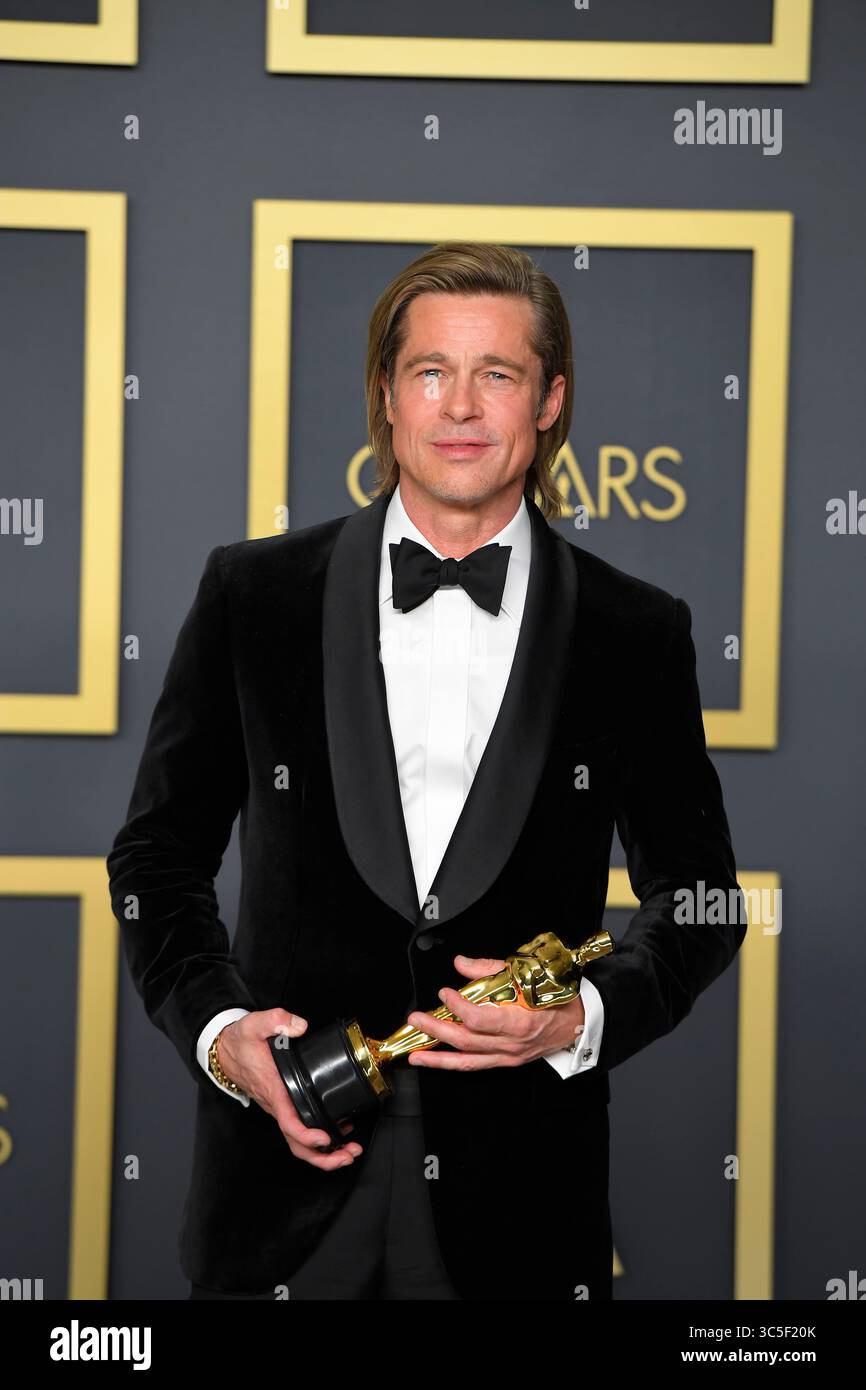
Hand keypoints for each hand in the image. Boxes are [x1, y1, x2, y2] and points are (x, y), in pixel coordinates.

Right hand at [217, 1008, 362, 1170]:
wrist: (224, 1050)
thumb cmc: (240, 1042)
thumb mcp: (255, 1023)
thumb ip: (277, 1020)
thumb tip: (299, 1026)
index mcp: (273, 1088)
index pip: (288, 1121)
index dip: (307, 1135)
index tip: (325, 1138)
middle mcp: (276, 1104)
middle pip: (296, 1144)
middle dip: (323, 1157)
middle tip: (348, 1155)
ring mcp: (279, 1108)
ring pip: (298, 1142)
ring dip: (323, 1153)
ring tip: (348, 1151)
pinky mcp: (282, 1106)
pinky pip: (299, 1130)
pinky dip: (318, 1140)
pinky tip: (337, 1133)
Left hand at [406, 955, 585, 1071]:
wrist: (577, 1021)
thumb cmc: (553, 995)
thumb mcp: (525, 974)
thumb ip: (489, 969)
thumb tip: (462, 963)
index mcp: (520, 1020)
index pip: (479, 1020)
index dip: (457, 1007)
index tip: (445, 992)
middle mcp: (513, 1043)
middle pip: (467, 1041)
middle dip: (437, 1030)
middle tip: (416, 1019)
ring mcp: (509, 1056)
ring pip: (467, 1060)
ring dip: (438, 1057)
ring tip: (415, 1054)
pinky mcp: (506, 1061)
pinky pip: (476, 1066)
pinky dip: (453, 1063)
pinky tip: (435, 1060)